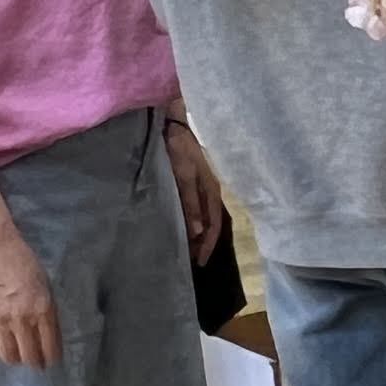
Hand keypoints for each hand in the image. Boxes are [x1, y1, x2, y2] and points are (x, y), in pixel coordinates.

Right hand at [0, 222, 60, 368]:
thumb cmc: (23, 263)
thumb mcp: (45, 286)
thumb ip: (46, 310)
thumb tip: (47, 332)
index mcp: (43, 310)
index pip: (49, 345)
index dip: (51, 358)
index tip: (51, 363)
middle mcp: (22, 319)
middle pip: (29, 355)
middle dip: (34, 363)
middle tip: (35, 364)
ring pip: (8, 354)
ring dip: (15, 360)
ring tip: (18, 359)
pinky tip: (0, 350)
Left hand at [167, 123, 227, 262]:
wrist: (171, 123)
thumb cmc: (178, 149)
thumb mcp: (183, 175)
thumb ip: (189, 203)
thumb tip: (197, 232)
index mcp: (212, 191)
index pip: (214, 225)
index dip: (208, 245)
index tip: (198, 263)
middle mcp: (210, 191)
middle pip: (210, 223)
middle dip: (203, 242)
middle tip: (190, 260)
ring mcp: (201, 186)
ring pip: (203, 216)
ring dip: (196, 233)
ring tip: (185, 247)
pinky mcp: (191, 180)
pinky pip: (194, 208)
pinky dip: (190, 221)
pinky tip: (182, 225)